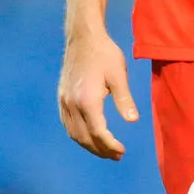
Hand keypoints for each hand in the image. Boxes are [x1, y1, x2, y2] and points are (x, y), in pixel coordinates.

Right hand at [58, 27, 138, 159]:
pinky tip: (88, 137)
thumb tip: (133, 120)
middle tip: (116, 155)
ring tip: (105, 150)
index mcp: (87, 100)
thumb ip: (124, 99)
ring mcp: (64, 102)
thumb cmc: (104, 54)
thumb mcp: (119, 75)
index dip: (110, 146)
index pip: (98, 133)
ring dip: (89, 146)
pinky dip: (78, 136)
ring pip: (74, 134)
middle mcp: (72, 104)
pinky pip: (67, 124)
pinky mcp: (61, 97)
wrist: (83, 37)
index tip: (122, 151)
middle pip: (84, 138)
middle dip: (100, 150)